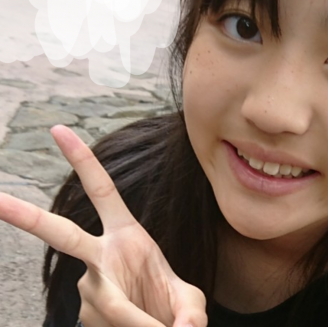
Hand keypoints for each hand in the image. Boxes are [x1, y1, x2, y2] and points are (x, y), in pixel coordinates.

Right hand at [0, 126, 206, 326]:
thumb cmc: (171, 308)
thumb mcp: (190, 304)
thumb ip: (191, 314)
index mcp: (126, 234)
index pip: (101, 190)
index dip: (82, 160)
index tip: (59, 130)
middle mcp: (101, 256)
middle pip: (59, 233)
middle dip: (25, 217)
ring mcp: (88, 286)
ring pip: (104, 302)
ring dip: (136, 318)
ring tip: (156, 322)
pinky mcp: (85, 314)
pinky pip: (105, 321)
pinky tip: (136, 324)